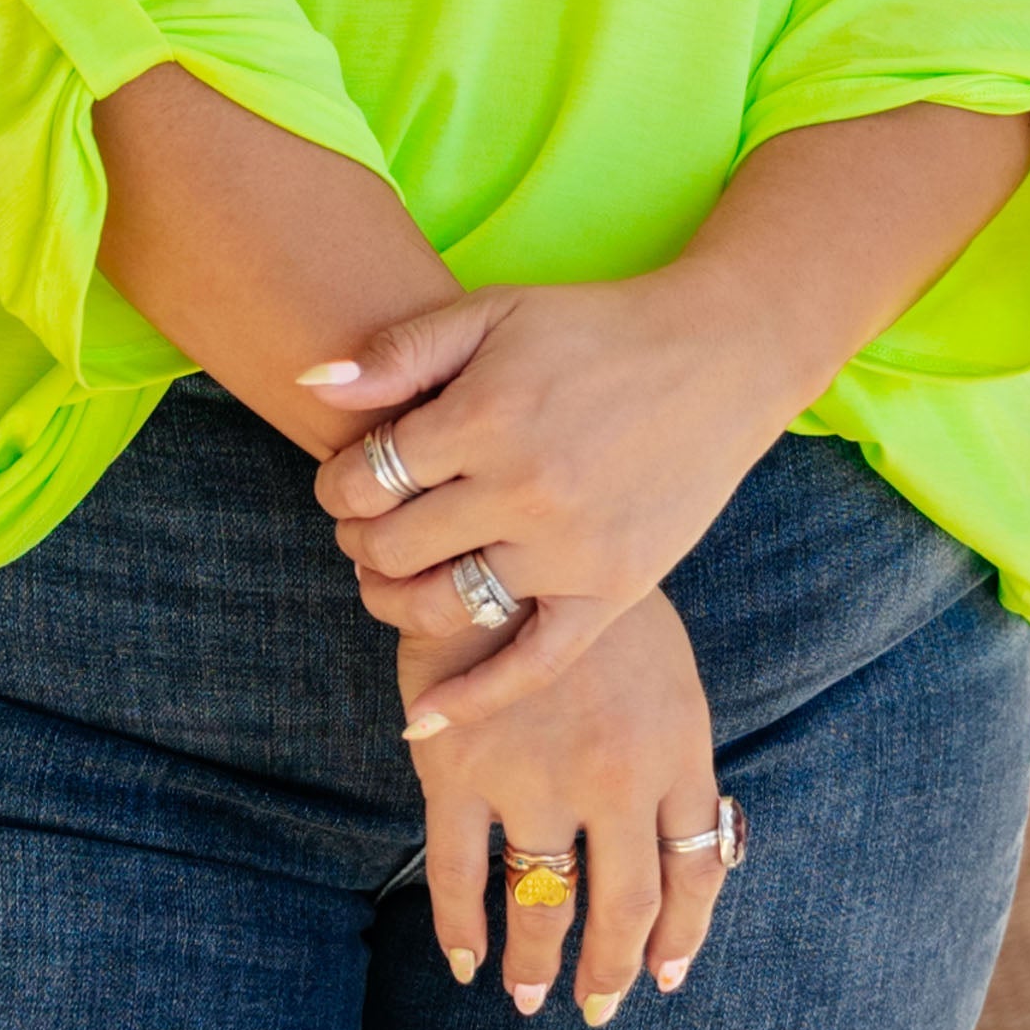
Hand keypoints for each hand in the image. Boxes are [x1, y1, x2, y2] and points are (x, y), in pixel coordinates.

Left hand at [307, 273, 803, 740]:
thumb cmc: (595, 331)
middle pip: (392, 547)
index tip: (349, 482)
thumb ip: (400, 349)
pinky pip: (530, 665)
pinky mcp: (612, 591)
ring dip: (393, 601)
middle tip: (367, 527)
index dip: (337, 486)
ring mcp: (569, 550)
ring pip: (441, 607)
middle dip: (360, 540)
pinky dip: (471, 699)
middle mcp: (525, 490)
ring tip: (392, 578)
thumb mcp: (493, 312)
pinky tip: (423, 718)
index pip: (365, 479)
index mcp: (487, 415)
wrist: (719, 357)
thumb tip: (310, 384)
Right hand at [400, 589, 732, 1022]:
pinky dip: (461, 927)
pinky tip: (465, 959)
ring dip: (538, 961)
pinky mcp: (460, 771)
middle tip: (599, 1007)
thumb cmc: (587, 603)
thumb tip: (682, 835)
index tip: (665, 974)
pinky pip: (460, 873)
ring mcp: (536, 776)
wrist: (498, 539)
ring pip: (544, 901)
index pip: (696, 866)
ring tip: (529, 995)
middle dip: (613, 968)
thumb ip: (670, 752)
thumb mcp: (663, 669)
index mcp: (677, 746)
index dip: (683, 932)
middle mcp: (616, 774)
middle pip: (627, 902)